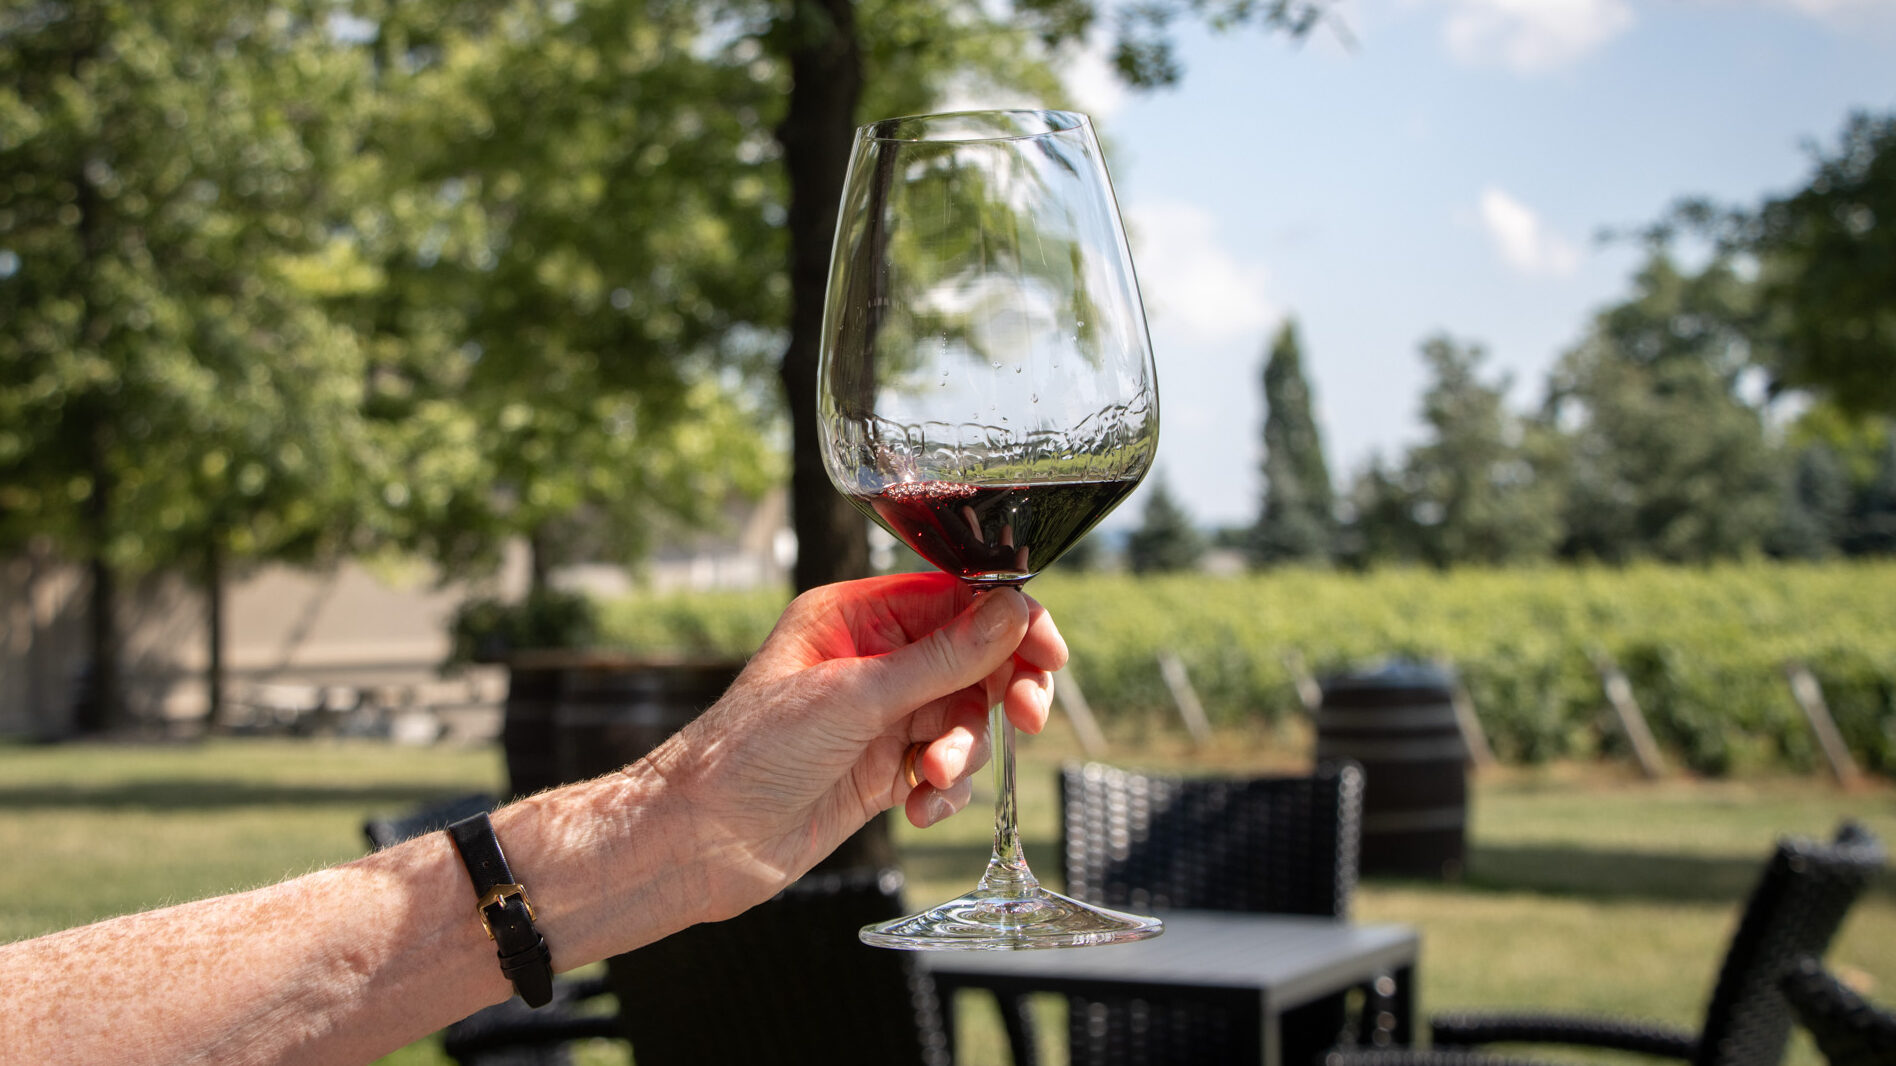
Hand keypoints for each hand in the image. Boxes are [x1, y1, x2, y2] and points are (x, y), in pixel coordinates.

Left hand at [644, 572, 1065, 919]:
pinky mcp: (882, 771)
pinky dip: (943, 791)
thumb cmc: (751, 752)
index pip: (956, 599)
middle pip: (973, 660)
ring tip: (929, 777)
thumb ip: (944, 658)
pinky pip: (943, 771)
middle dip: (999, 692)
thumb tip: (1014, 613)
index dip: (1010, 623)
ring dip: (960, 752)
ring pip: (963, 721)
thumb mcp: (856, 696)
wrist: (702, 840)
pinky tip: (918, 809)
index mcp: (856, 617)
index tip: (1049, 655)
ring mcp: (879, 718)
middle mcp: (872, 661)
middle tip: (1024, 717)